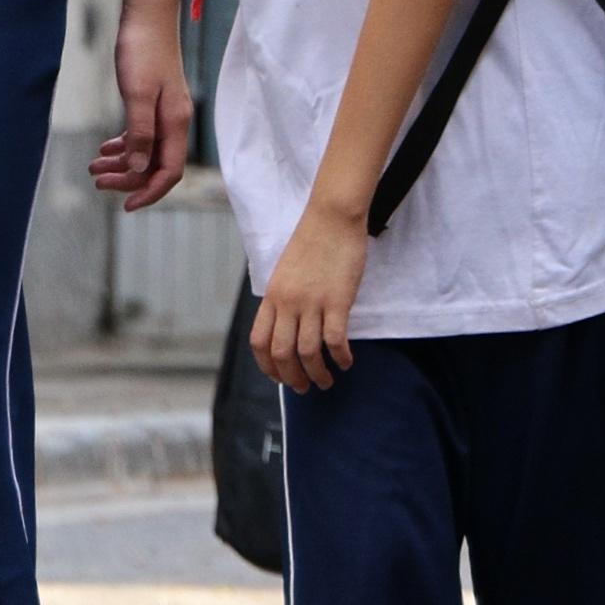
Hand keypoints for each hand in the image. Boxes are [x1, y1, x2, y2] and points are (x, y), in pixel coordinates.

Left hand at [91, 0, 191, 204]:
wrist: (147, 15)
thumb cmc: (142, 50)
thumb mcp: (137, 93)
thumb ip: (140, 132)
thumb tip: (137, 167)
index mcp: (175, 122)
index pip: (169, 171)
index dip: (149, 192)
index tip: (125, 206)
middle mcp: (174, 121)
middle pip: (156, 165)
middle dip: (128, 179)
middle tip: (97, 182)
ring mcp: (165, 112)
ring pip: (147, 150)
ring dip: (122, 163)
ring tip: (93, 168)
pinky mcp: (154, 101)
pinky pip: (142, 134)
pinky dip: (125, 145)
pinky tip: (105, 149)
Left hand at [251, 193, 368, 394]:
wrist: (331, 217)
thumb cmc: (311, 243)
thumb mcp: (285, 272)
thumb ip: (283, 300)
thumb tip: (286, 327)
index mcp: (272, 296)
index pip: (259, 342)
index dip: (267, 367)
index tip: (280, 377)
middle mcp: (288, 302)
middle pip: (281, 354)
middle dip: (292, 378)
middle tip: (305, 387)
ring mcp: (312, 302)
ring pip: (308, 352)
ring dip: (318, 374)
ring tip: (327, 381)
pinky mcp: (337, 300)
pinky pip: (335, 340)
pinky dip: (340, 358)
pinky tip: (346, 362)